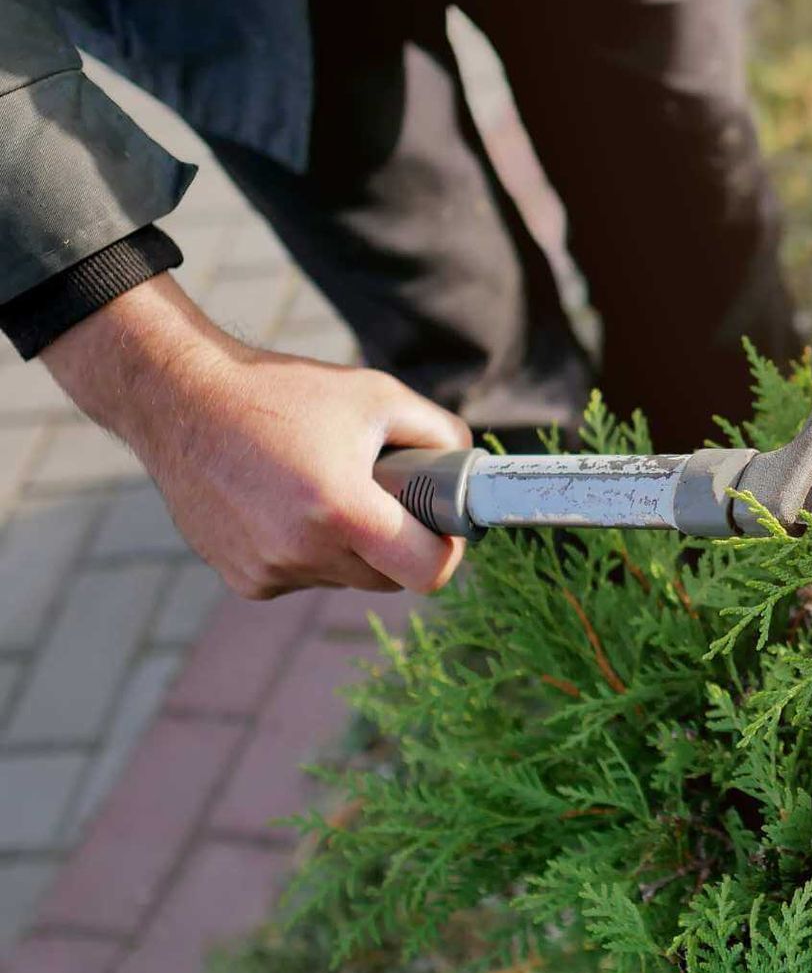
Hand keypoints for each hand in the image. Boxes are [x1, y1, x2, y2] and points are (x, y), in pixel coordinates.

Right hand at [42, 274, 470, 599]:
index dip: (445, 551)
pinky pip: (303, 577)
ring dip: (350, 548)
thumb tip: (470, 469)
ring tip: (324, 489)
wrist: (179, 400)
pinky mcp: (243, 579)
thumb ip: (440, 433)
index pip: (427, 573)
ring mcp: (268, 571)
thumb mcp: (377, 396)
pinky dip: (308, 551)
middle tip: (385, 497)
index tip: (441, 526)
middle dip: (398, 546)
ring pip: (344, 578)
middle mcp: (303, 552)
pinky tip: (285, 505)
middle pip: (388, 578)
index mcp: (342, 510)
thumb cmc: (283, 393)